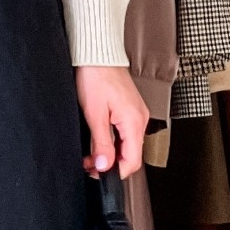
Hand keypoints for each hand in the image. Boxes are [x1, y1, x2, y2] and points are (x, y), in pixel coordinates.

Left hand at [75, 65, 147, 179]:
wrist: (97, 55)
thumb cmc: (95, 77)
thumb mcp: (94, 114)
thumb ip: (101, 143)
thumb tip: (104, 166)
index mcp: (134, 121)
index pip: (132, 161)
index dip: (115, 172)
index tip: (98, 174)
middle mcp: (140, 118)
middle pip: (131, 154)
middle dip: (111, 164)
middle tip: (89, 164)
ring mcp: (137, 114)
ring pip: (128, 145)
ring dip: (111, 153)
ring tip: (91, 154)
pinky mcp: (130, 109)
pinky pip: (126, 133)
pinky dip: (114, 141)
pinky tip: (99, 140)